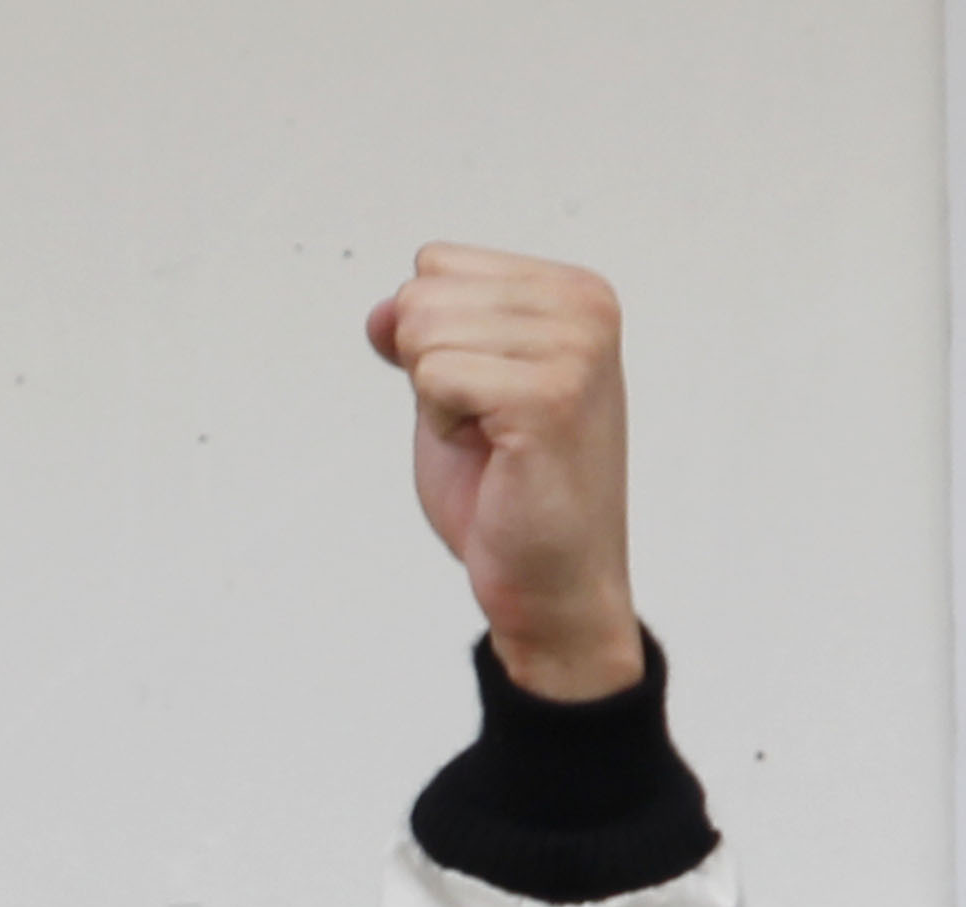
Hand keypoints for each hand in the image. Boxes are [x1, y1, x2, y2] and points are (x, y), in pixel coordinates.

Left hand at [364, 246, 640, 698]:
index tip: (481, 397)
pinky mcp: (551, 394)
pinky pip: (434, 375)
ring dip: (436, 402)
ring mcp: (575, 346)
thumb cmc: (505, 494)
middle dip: (426, 370)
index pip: (436, 264)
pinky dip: (442, 423)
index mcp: (572, 290)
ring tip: (491, 442)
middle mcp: (584, 305)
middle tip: (483, 427)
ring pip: (422, 332)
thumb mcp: (453, 395)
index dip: (429, 340)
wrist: (549, 581)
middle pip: (422, 294)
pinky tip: (492, 454)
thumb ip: (421, 339)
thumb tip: (381, 309)